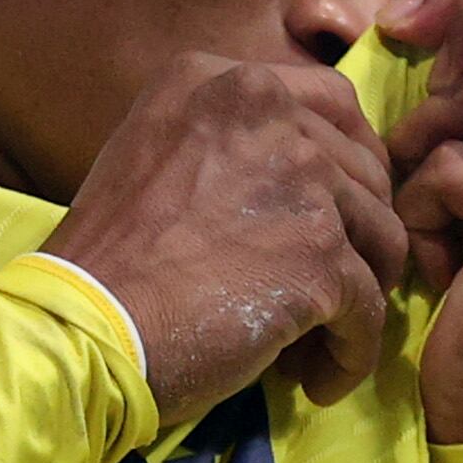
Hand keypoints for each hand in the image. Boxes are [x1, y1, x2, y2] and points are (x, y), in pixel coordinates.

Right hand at [43, 54, 408, 420]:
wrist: (82, 327)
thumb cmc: (109, 259)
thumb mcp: (158, 155)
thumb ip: (233, 146)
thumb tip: (312, 181)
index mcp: (225, 81)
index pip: (331, 104)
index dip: (347, 164)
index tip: (334, 215)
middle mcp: (269, 111)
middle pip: (366, 172)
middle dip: (357, 236)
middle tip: (326, 290)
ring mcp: (302, 180)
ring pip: (381, 239)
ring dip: (359, 295)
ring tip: (316, 341)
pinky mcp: (321, 255)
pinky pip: (370, 310)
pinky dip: (351, 353)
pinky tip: (317, 381)